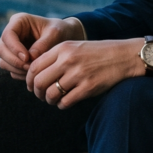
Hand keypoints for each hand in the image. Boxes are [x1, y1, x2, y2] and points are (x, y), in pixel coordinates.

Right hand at [0, 13, 83, 79]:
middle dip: (15, 61)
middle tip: (30, 67)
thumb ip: (43, 44)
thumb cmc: (60, 31)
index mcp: (19, 21)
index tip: (27, 58)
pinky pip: (11, 70)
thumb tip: (30, 57)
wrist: (64, 38)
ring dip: (18, 69)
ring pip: (4, 62)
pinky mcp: (14, 59)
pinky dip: (21, 74)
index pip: (8, 35)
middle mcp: (11, 34)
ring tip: (35, 70)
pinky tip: (34, 73)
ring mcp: (10, 47)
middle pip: (1, 50)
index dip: (14, 48)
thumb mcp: (55, 34)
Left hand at [28, 38, 146, 108]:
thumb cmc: (96, 53)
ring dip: (49, 100)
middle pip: (39, 82)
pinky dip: (62, 105)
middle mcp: (68, 60)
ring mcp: (78, 74)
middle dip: (36, 92)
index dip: (29, 79)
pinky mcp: (88, 87)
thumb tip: (35, 75)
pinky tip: (65, 102)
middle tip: (41, 95)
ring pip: (51, 94)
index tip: (32, 85)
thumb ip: (56, 57)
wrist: (123, 56)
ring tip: (53, 99)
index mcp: (63, 48)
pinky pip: (65, 102)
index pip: (34, 66)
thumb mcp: (75, 47)